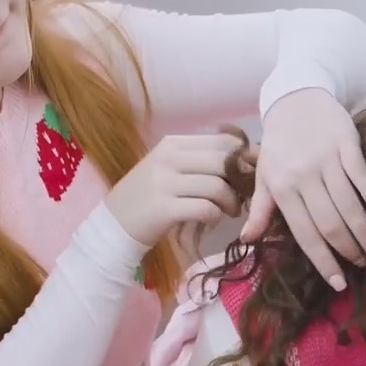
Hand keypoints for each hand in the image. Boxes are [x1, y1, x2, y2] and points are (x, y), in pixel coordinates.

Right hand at [105, 133, 244, 245]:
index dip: (244, 156)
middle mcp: (168, 158)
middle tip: (243, 196)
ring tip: (230, 210)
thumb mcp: (168, 168)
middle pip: (223, 162)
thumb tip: (243, 158)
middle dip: (241, 181)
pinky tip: (212, 219)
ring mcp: (164, 182)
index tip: (251, 172)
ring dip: (231, 202)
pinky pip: (206, 208)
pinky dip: (216, 216)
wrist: (113, 224)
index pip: (222, 141)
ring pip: (217, 186)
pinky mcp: (164, 208)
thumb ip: (199, 159)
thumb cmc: (148, 196)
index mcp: (172, 144)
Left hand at [243, 88, 365, 289]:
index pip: (305, 233)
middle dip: (349, 250)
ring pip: (349, 205)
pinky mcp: (347, 145)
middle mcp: (304, 176)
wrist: (296, 98)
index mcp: (281, 188)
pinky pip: (363, 178)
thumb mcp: (264, 175)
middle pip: (331, 223)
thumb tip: (247, 240)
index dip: (323, 261)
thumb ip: (260, 209)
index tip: (338, 283)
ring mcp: (327, 160)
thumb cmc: (279, 143)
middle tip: (364, 266)